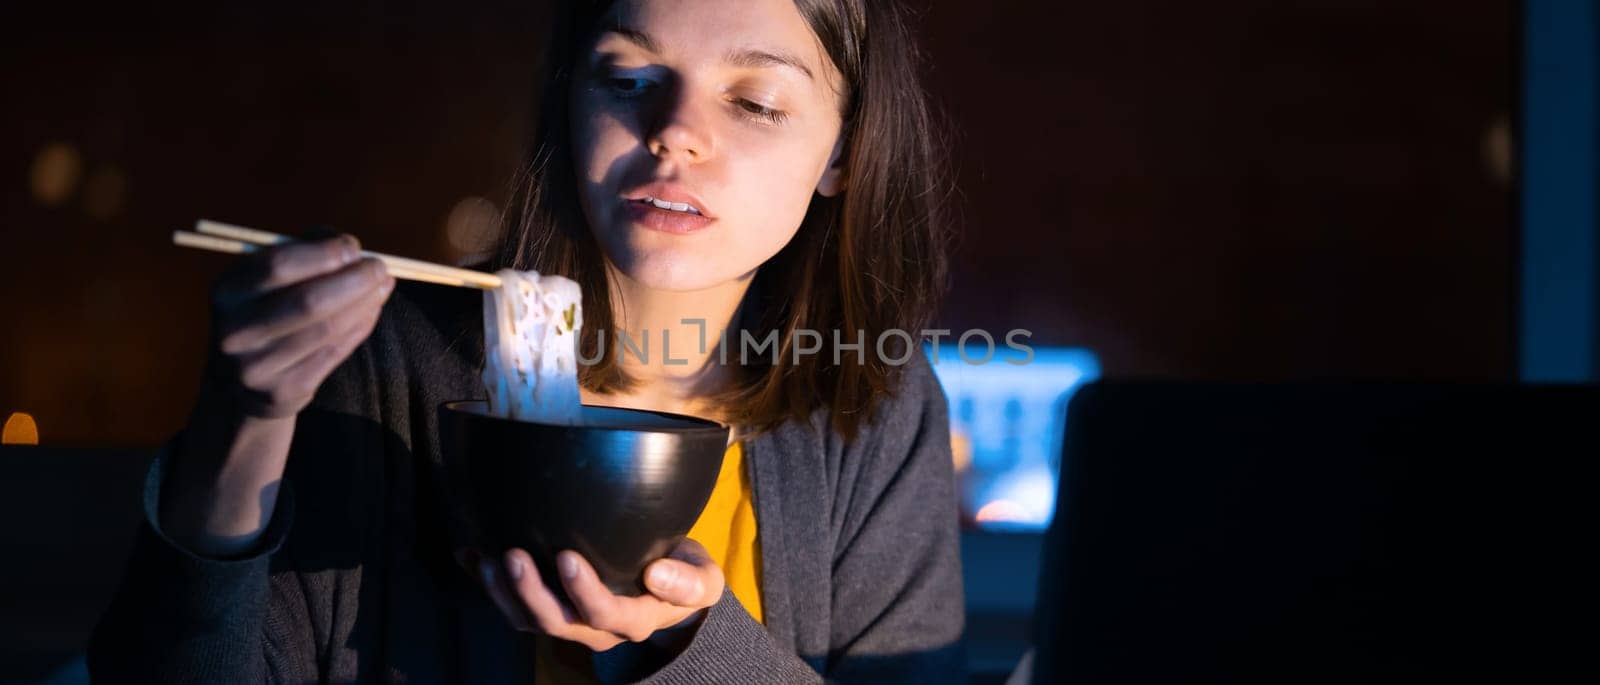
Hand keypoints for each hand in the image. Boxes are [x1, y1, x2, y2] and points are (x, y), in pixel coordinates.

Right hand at [203, 233, 393, 418]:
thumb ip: (305, 252)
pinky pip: (336, 351)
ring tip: (382, 286)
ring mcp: (259, 366)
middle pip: (309, 301)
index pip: (278, 265)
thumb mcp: (267, 279)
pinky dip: (361, 325)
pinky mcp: (285, 390)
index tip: (352, 247)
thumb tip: (351, 250)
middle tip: (379, 268)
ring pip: (328, 328)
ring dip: (366, 302)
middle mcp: (236, 331)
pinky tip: (371, 310)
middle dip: (355, 280)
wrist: (241, 383)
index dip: (323, 253)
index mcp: (227, 291)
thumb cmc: (266, 311)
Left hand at [464, 539, 724, 651]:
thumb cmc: (685, 575)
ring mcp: (570, 622)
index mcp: (634, 619)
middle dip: (532, 592)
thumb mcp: (705, 579)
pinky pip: (513, 606)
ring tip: (487, 560)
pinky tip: (470, 555)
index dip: (583, 592)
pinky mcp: (550, 608)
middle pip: (557, 622)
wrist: (670, 589)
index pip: (605, 614)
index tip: (567, 557)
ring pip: (529, 620)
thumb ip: (690, 581)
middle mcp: (597, 629)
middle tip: (514, 556)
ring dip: (504, 594)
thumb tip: (656, 574)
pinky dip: (488, 583)